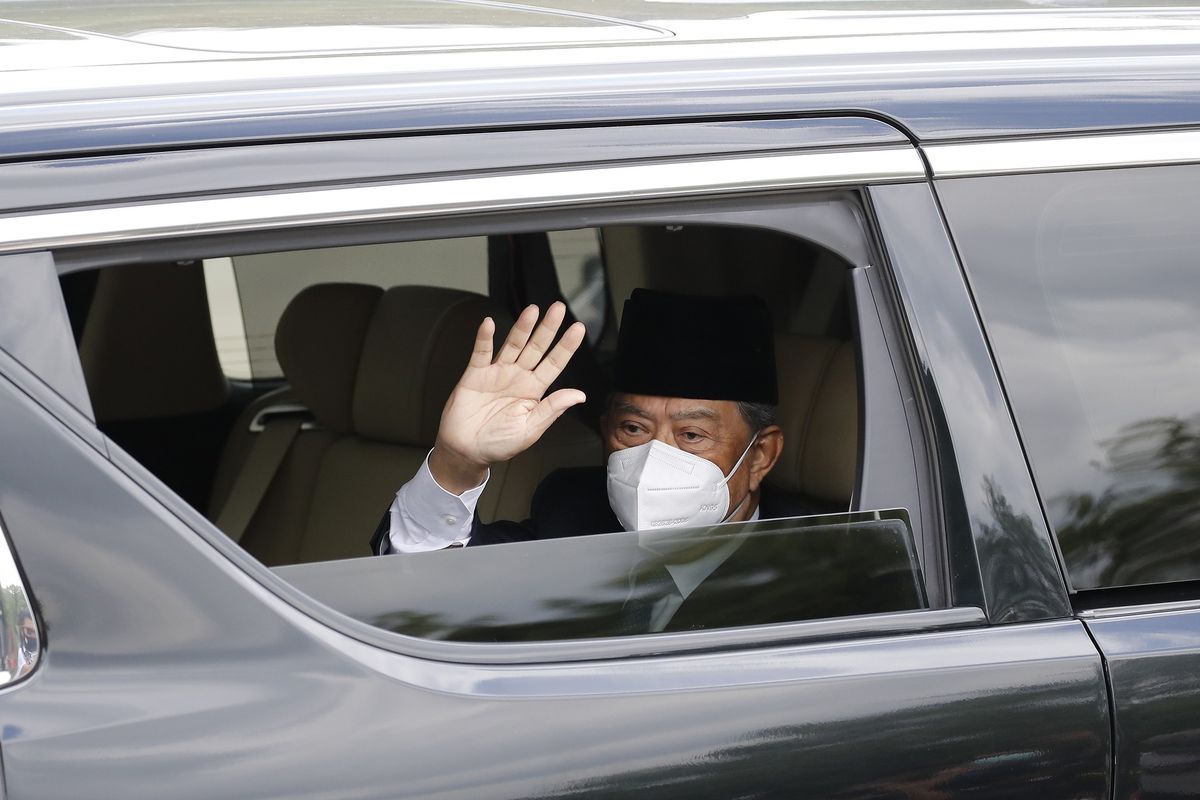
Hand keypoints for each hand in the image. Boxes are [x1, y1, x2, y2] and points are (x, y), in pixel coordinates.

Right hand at [429, 302, 586, 492]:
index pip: (554, 364)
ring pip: (512, 345)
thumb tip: (579, 395)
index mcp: (534, 390)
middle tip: (558, 308)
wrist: (467, 451)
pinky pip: (481, 353)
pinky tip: (489, 324)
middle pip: (536, 348)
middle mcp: (518, 377)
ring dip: (522, 328)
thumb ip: (552, 409)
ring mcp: (497, 373)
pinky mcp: (475, 375)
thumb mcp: (531, 429)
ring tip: (532, 310)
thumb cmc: (499, 443)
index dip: (566, 346)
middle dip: (548, 328)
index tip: (578, 329)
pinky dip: (484, 339)